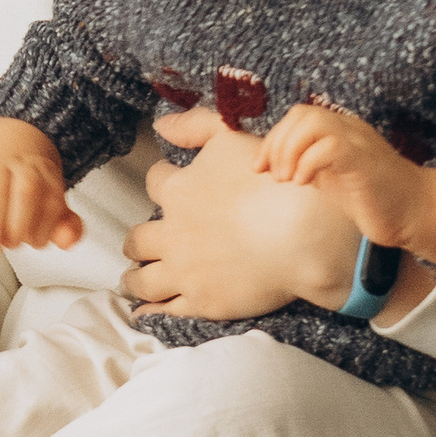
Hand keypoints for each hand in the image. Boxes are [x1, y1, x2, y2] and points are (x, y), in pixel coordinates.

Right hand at [0, 117, 83, 250]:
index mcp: (47, 173)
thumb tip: (67, 240)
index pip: (52, 201)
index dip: (43, 229)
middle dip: (18, 226)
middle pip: (26, 191)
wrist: (10, 147)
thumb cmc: (33, 191)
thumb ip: (68, 227)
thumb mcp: (56, 208)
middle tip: (11, 243)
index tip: (35, 241)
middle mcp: (23, 166)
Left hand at [123, 108, 360, 318]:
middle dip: (138, 240)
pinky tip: (144, 312)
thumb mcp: (232, 136)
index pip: (155, 184)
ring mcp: (185, 271)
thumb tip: (161, 124)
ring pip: (142, 279)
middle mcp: (172, 233)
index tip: (168, 188)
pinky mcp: (202, 301)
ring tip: (133, 279)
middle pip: (138, 239)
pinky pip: (165, 309)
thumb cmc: (272, 181)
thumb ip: (195, 125)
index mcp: (178, 191)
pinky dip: (150, 310)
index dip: (162, 183)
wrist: (302, 233)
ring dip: (134, 278)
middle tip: (140, 245)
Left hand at [257, 105, 435, 274]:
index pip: (297, 116)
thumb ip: (304, 162)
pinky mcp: (364, 160)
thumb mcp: (329, 175)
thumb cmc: (371, 196)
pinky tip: (306, 183)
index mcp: (339, 129)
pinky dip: (307, 163)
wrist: (414, 212)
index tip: (259, 168)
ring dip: (289, 151)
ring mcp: (358, 141)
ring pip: (313, 123)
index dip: (271, 139)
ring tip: (288, 179)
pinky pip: (329, 146)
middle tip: (276, 176)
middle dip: (277, 144)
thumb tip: (270, 162)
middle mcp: (348, 128)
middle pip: (301, 113)